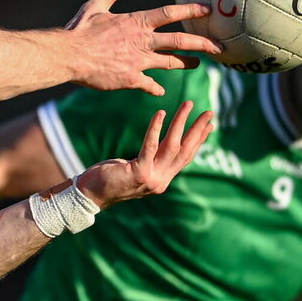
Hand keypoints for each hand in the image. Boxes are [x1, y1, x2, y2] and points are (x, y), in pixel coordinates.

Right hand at [64, 0, 222, 96]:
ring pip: (170, 63)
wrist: (70, 56)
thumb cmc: (79, 31)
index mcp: (136, 22)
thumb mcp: (94, 7)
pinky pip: (149, 84)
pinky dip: (156, 87)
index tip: (208, 10)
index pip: (170, 13)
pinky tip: (161, 90)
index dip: (191, 11)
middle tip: (219, 47)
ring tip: (198, 64)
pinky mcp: (130, 79)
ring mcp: (138, 61)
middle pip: (180, 41)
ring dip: (186, 63)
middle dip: (203, 44)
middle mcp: (142, 41)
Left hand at [75, 101, 212, 208]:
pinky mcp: (138, 172)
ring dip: (181, 123)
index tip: (210, 126)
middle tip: (209, 112)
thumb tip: (161, 149)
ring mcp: (151, 178)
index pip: (186, 158)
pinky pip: (150, 146)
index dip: (199, 141)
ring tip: (188, 105)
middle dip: (198, 130)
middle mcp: (161, 181)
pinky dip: (156, 128)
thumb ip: (151, 163)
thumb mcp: (137, 171)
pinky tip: (161, 113)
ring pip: (172, 146)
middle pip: (185, 151)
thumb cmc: (110, 179)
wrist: (91, 195)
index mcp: (162, 180)